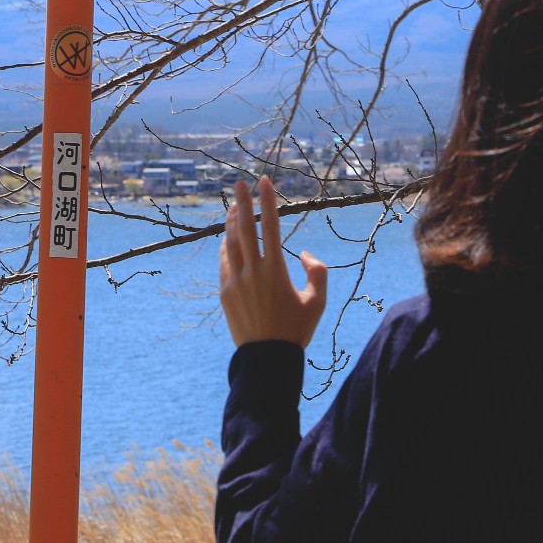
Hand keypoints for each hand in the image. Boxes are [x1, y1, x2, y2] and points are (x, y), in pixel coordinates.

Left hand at [219, 178, 327, 347]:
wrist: (267, 360)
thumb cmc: (296, 331)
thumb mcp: (318, 302)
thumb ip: (318, 273)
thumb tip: (304, 254)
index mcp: (277, 270)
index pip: (272, 227)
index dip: (268, 201)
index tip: (264, 182)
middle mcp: (253, 272)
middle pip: (245, 228)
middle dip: (242, 202)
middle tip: (239, 182)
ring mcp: (236, 282)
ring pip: (231, 243)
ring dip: (231, 222)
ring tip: (233, 206)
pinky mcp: (225, 293)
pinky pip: (224, 263)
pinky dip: (226, 246)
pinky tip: (227, 238)